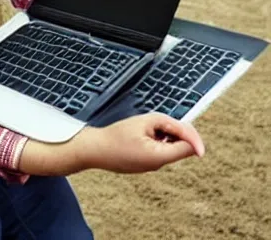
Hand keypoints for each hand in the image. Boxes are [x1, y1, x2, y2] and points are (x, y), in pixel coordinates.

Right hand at [19, 112, 204, 175]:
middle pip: (180, 146)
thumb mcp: (145, 122)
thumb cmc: (116, 135)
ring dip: (163, 134)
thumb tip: (190, 136)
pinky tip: (137, 134)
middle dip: (174, 131)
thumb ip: (170, 126)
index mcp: (160, 157)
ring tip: (141, 128)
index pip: (188, 147)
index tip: (191, 125)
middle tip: (154, 122)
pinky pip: (158, 150)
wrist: (94, 150)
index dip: (193, 136)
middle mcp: (159, 165)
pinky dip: (154, 140)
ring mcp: (151, 166)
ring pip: (169, 146)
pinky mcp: (144, 164)